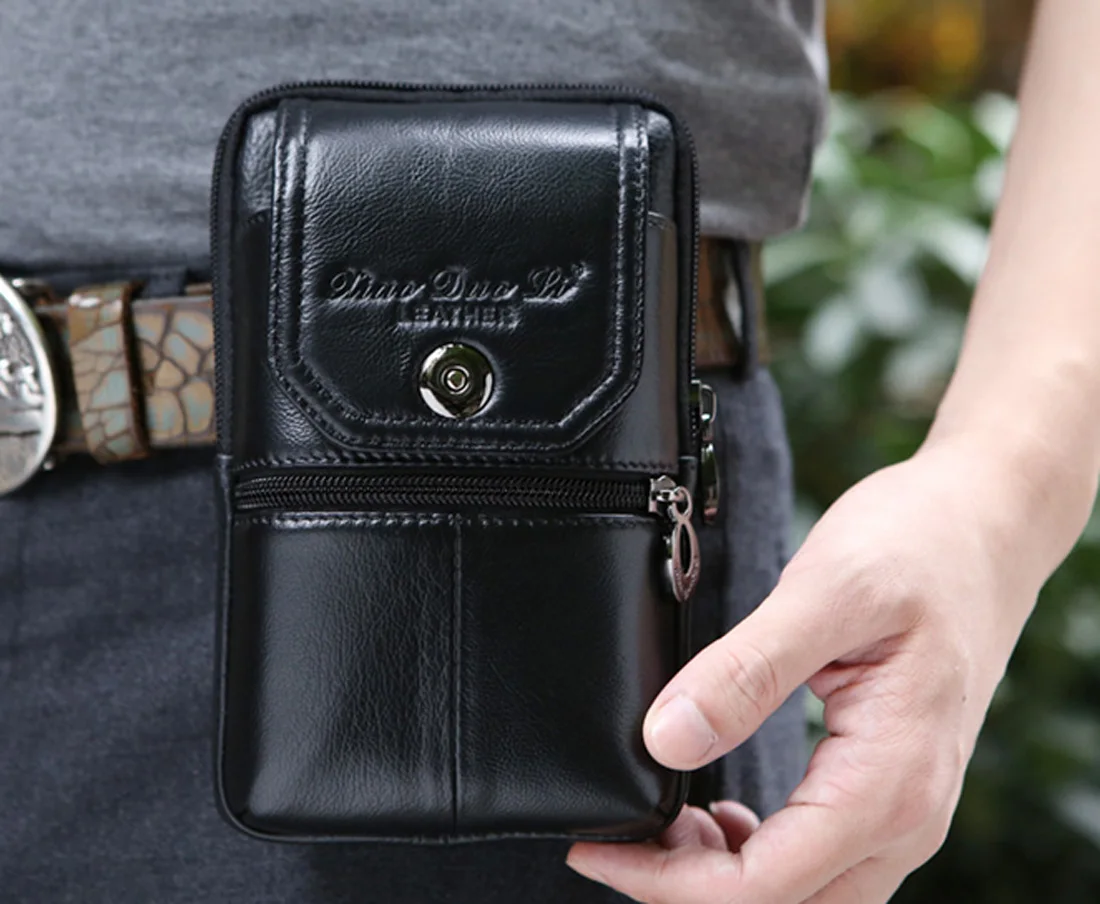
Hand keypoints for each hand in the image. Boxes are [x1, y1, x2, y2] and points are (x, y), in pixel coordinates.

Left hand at [567, 438, 1052, 902]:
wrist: (985, 525)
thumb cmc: (918, 547)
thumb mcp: (827, 594)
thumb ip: (748, 671)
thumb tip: (667, 741)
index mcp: (889, 780)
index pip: (764, 885)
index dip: (666, 882)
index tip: (598, 848)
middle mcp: (906, 815)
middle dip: (684, 886)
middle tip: (613, 835)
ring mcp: (904, 808)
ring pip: (803, 891)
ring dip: (720, 876)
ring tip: (655, 823)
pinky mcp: (889, 786)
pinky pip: (821, 857)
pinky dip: (757, 855)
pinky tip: (716, 815)